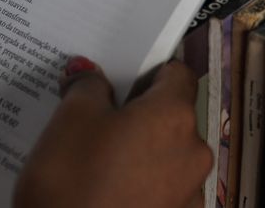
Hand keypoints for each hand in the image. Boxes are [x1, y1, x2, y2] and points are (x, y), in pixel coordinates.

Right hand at [14, 57, 213, 207]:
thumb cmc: (71, 182)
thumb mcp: (70, 119)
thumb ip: (88, 86)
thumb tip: (92, 75)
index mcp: (174, 116)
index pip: (177, 74)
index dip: (149, 71)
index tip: (122, 79)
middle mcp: (193, 153)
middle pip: (171, 119)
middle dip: (138, 117)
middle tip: (98, 121)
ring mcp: (188, 195)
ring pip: (166, 158)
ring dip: (139, 154)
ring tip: (95, 163)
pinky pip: (160, 192)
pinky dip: (138, 187)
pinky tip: (104, 193)